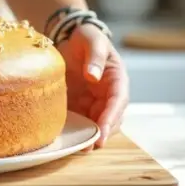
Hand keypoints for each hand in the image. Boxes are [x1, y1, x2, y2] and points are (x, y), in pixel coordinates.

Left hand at [57, 24, 128, 148]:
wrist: (69, 38)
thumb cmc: (86, 37)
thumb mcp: (92, 40)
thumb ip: (94, 56)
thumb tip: (93, 76)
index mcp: (116, 78)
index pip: (118, 100)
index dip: (112, 116)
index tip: (103, 129)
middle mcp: (108, 94)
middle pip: (111, 118)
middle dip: (103, 133)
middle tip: (90, 146)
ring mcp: (95, 102)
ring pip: (97, 124)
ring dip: (91, 137)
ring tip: (79, 148)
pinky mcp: (80, 106)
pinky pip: (80, 121)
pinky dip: (76, 131)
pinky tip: (66, 139)